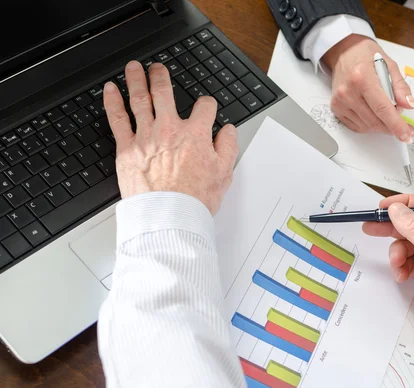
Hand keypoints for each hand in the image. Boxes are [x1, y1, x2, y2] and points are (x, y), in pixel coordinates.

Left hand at [103, 61, 238, 214]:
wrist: (169, 216)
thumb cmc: (194, 200)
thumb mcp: (224, 174)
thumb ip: (228, 147)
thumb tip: (228, 131)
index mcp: (195, 134)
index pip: (204, 107)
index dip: (207, 105)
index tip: (205, 107)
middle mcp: (169, 130)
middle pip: (164, 93)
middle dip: (161, 77)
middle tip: (158, 69)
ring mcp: (146, 137)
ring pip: (139, 99)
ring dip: (136, 80)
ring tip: (134, 68)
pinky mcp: (127, 149)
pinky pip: (117, 119)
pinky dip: (113, 102)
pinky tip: (110, 90)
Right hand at [322, 34, 413, 141]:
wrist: (344, 53)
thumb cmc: (368, 57)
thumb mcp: (390, 65)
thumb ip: (400, 87)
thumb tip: (409, 106)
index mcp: (362, 77)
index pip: (382, 108)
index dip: (397, 125)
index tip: (408, 135)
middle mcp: (347, 91)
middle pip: (375, 120)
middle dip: (392, 127)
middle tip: (404, 127)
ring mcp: (339, 101)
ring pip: (367, 126)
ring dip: (381, 125)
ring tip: (386, 112)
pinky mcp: (335, 108)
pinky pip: (357, 126)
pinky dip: (369, 125)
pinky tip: (373, 114)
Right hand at [363, 195, 413, 341]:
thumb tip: (397, 209)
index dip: (406, 204)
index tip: (384, 206)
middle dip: (394, 229)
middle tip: (372, 227)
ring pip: (407, 244)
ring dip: (397, 253)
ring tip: (397, 265)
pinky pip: (406, 261)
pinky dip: (400, 266)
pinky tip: (402, 276)